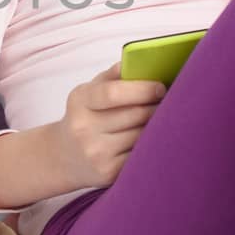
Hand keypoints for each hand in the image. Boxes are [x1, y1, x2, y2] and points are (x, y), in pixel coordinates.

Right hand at [52, 63, 165, 188]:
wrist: (63, 157)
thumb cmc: (84, 117)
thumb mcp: (89, 92)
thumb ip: (112, 76)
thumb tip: (139, 61)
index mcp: (80, 101)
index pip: (113, 93)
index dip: (142, 89)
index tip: (160, 87)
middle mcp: (84, 128)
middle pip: (135, 115)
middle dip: (157, 107)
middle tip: (170, 102)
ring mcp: (96, 153)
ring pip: (142, 135)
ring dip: (157, 126)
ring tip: (163, 120)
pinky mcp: (108, 173)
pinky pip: (141, 155)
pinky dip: (151, 146)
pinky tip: (152, 140)